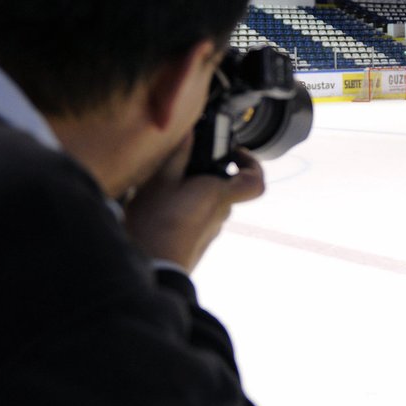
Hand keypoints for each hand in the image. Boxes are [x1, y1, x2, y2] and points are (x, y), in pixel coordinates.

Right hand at [124, 136, 264, 271]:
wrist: (150, 270)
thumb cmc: (156, 225)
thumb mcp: (160, 182)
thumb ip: (178, 156)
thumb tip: (190, 134)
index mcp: (218, 195)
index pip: (255, 182)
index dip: (251, 164)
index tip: (235, 153)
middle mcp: (219, 215)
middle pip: (224, 189)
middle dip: (207, 174)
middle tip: (185, 165)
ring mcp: (208, 232)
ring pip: (207, 205)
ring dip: (191, 193)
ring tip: (163, 188)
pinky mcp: (195, 244)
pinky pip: (195, 220)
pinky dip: (183, 211)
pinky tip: (159, 209)